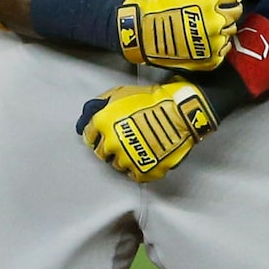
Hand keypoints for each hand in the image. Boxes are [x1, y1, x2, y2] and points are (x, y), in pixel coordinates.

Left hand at [77, 78, 215, 180]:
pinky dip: (137, 169)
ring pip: (117, 165)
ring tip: (136, 149)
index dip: (96, 135)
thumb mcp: (121, 93)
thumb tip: (89, 112)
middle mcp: (111, 143)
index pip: (89, 136)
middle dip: (109, 147)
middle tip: (122, 141)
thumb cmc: (153, 100)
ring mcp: (127, 158)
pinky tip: (143, 159)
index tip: (102, 135)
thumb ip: (101, 103)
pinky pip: (133, 175)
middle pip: (102, 153)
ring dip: (123, 158)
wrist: (180, 112)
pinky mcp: (143, 170)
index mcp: (102, 123)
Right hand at [117, 0, 244, 69]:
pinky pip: (223, 49)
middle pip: (236, 12)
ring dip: (223, 27)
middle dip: (230, 9)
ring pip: (230, 31)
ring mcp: (214, 40)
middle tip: (219, 10)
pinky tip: (208, 40)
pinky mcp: (210, 57)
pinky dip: (218, 45)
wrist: (143, 33)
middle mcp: (216, 20)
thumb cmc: (158, 6)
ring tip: (210, 26)